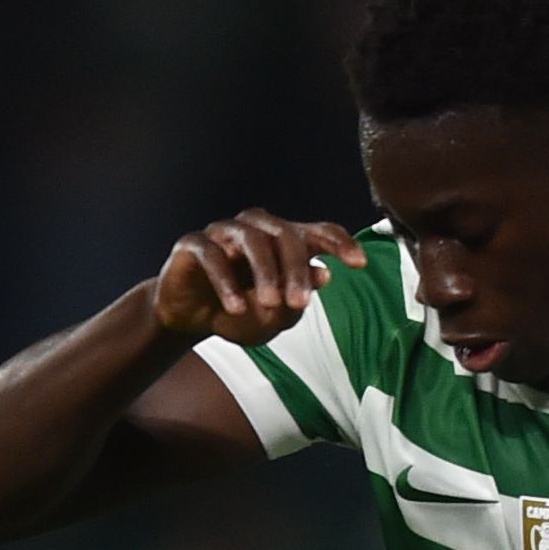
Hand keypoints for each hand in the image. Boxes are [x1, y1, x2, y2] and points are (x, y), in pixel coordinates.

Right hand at [148, 212, 362, 345]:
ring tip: (271, 305)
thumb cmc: (239, 313)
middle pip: (285, 234)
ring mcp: (224, 232)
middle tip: (300, 303)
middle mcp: (256, 229)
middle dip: (296, 269)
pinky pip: (212, 254)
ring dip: (265, 272)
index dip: (340, 242)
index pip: (317, 231)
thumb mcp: (273, 319)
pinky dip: (226, 282)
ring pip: (251, 238)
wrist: (190, 318)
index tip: (359, 263)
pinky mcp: (193, 244)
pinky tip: (236, 308)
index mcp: (283, 242)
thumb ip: (297, 302)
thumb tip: (324, 276)